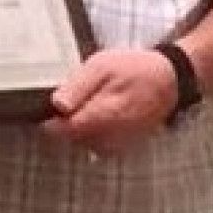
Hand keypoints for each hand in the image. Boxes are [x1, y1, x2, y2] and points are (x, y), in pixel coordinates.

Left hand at [40, 47, 176, 155]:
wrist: (168, 80)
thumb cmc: (134, 69)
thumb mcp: (101, 66)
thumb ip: (78, 87)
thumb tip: (57, 105)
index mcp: (101, 117)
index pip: (62, 132)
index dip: (49, 122)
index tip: (43, 109)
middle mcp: (109, 138)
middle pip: (71, 139)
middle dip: (65, 122)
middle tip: (72, 98)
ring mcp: (118, 145)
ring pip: (84, 143)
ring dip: (79, 127)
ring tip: (90, 102)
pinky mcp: (123, 145)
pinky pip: (98, 144)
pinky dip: (94, 131)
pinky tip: (100, 112)